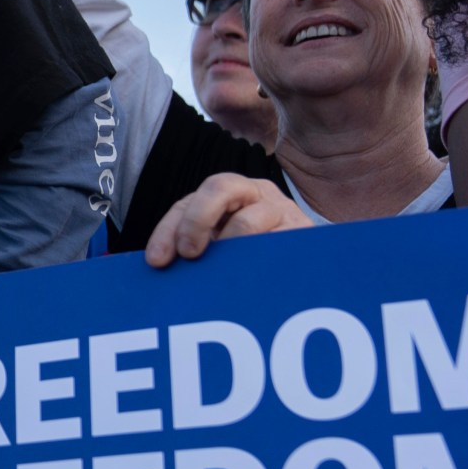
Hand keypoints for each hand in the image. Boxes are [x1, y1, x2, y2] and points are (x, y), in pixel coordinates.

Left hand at [142, 173, 310, 267]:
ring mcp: (282, 210)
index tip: (157, 260)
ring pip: (247, 222)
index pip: (189, 201)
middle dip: (195, 220)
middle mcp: (256, 193)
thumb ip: (197, 248)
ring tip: (221, 276)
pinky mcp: (303, 233)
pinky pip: (275, 248)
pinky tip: (247, 280)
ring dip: (227, 250)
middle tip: (188, 254)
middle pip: (219, 188)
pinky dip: (257, 264)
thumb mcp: (223, 246)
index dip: (169, 228)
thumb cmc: (254, 255)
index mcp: (228, 192)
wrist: (310, 262)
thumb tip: (163, 268)